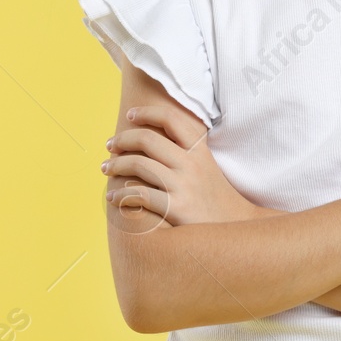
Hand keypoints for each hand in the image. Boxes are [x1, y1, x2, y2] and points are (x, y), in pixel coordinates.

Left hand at [103, 103, 259, 226]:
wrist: (233, 227)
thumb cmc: (213, 196)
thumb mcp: (206, 165)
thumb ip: (185, 150)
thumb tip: (149, 138)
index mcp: (199, 149)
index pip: (171, 119)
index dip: (147, 113)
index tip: (130, 115)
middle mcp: (191, 164)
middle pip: (147, 139)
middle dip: (122, 140)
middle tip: (109, 146)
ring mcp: (184, 186)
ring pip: (139, 165)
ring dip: (115, 165)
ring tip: (106, 169)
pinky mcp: (176, 209)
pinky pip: (139, 195)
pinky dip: (121, 194)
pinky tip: (114, 197)